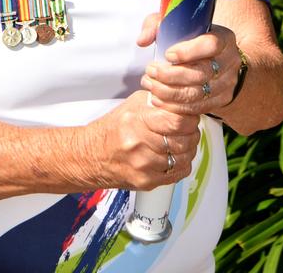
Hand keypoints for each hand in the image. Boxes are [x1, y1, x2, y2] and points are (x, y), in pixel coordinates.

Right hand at [79, 90, 200, 191]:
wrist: (91, 156)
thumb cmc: (113, 128)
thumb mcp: (132, 104)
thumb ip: (158, 100)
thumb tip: (181, 99)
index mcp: (136, 121)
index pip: (176, 121)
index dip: (189, 117)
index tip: (188, 115)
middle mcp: (139, 145)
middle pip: (184, 140)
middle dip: (191, 132)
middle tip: (187, 127)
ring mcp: (143, 166)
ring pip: (184, 157)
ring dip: (188, 148)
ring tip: (180, 140)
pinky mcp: (147, 182)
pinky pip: (178, 173)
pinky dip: (182, 163)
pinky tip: (174, 155)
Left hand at [139, 24, 239, 115]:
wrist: (214, 58)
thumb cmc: (191, 38)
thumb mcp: (174, 24)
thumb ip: (155, 26)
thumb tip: (142, 40)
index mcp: (224, 38)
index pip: (211, 45)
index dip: (188, 52)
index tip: (167, 54)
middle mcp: (230, 61)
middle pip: (201, 73)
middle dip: (171, 75)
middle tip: (150, 71)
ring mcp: (228, 83)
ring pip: (198, 93)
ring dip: (169, 92)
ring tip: (150, 85)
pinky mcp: (221, 100)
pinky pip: (197, 107)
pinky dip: (175, 106)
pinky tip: (158, 99)